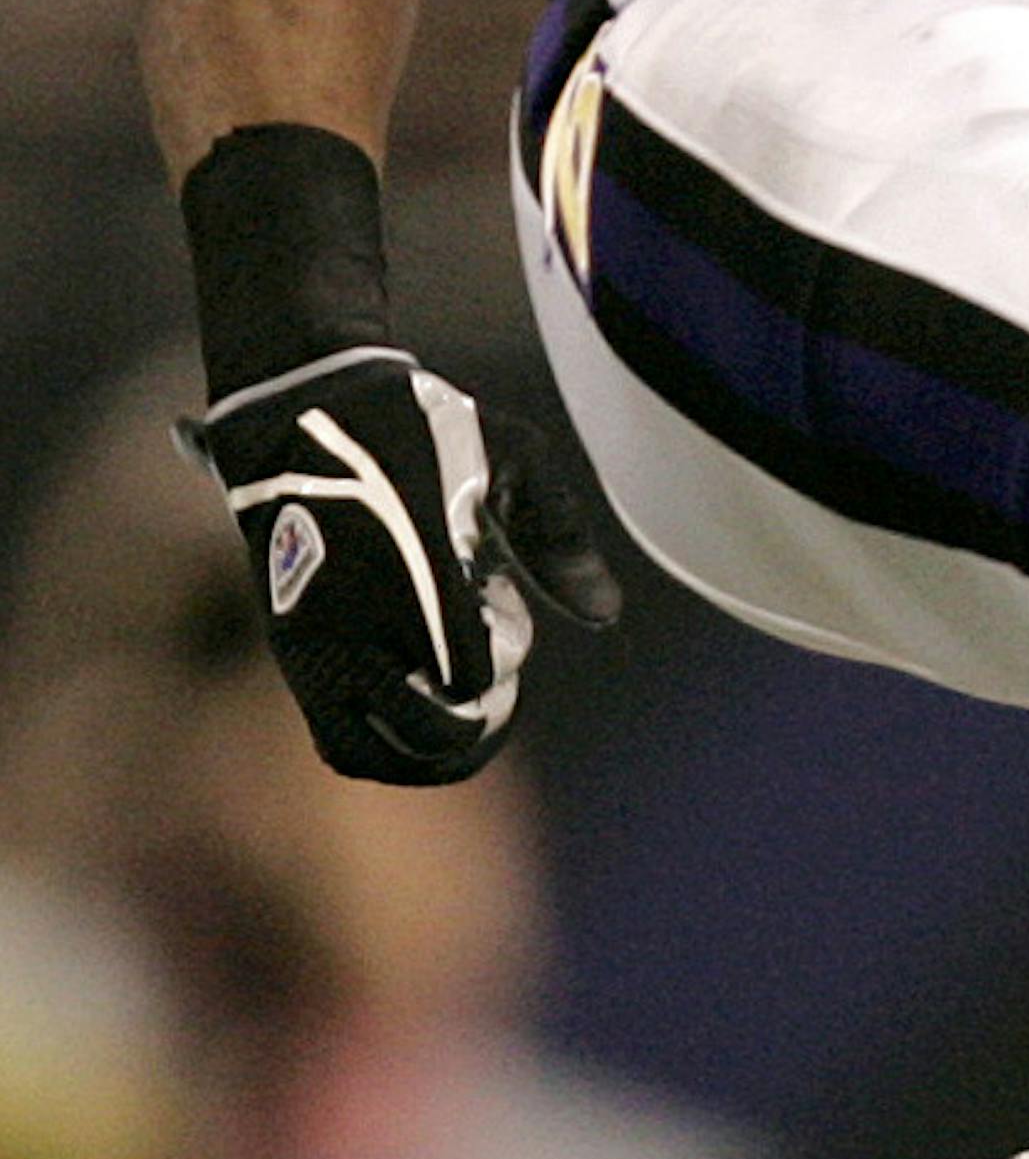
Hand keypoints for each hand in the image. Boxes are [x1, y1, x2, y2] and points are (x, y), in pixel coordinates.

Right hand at [182, 345, 618, 784]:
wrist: (298, 407)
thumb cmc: (415, 427)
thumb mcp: (507, 455)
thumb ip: (557, 534)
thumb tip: (605, 614)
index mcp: (417, 575)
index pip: (469, 678)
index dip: (501, 663)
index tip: (497, 601)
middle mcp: (360, 622)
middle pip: (429, 731)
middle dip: (476, 721)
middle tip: (493, 678)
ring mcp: (318, 644)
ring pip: (373, 751)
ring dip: (425, 752)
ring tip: (456, 714)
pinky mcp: (292, 650)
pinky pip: (333, 735)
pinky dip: (379, 745)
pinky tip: (412, 707)